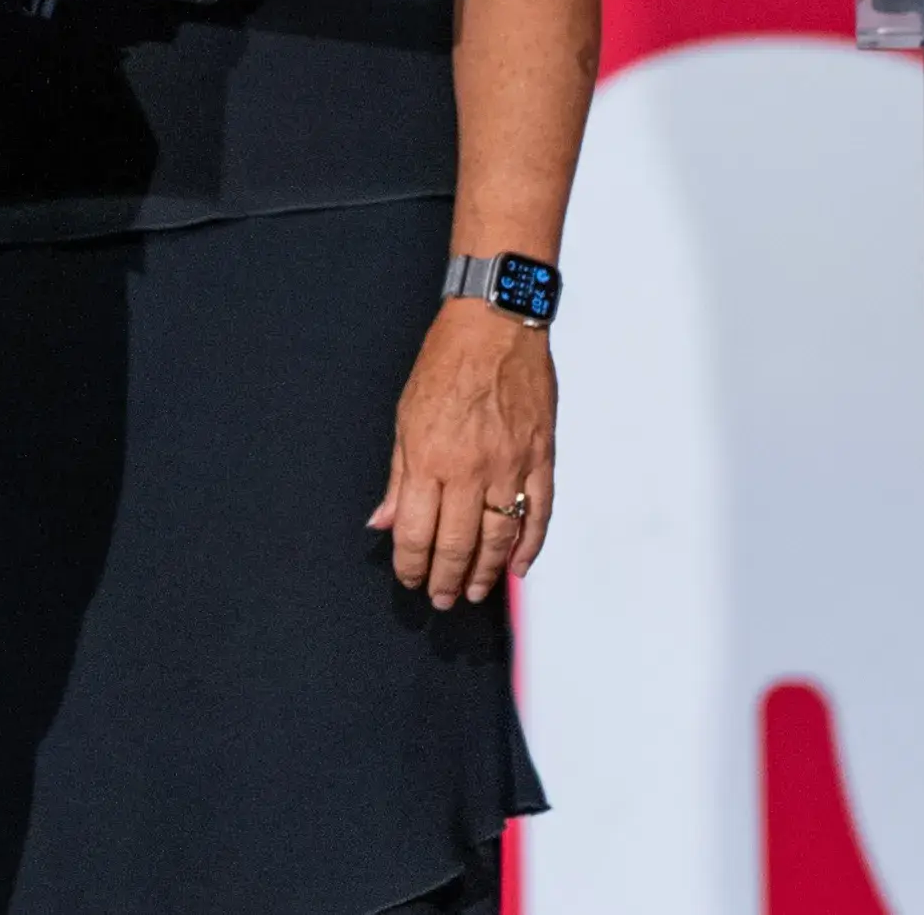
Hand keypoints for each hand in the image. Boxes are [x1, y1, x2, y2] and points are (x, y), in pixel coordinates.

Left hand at [367, 301, 557, 607]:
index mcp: (430, 459)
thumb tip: (384, 521)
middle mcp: (470, 469)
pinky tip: (519, 567)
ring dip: (486, 571)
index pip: (418, 532)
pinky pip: (538, 513)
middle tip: (442, 598)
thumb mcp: (405, 417)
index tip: (411, 579)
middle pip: (458, 544)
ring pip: (500, 537)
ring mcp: (510, 465)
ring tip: (474, 590)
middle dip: (446, 578)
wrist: (494, 324)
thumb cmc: (445, 364)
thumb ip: (399, 477)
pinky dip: (530, 545)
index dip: (413, 565)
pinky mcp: (540, 456)